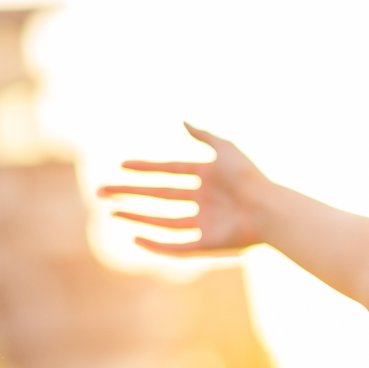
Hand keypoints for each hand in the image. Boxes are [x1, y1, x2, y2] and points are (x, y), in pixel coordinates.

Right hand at [97, 123, 272, 255]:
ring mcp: (205, 223)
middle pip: (159, 196)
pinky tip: (135, 237)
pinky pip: (176, 246)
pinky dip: (156, 244)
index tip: (121, 166)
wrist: (267, 208)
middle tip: (101, 190)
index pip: (169, 171)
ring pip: (163, 220)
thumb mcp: (226, 149)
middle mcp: (204, 201)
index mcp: (208, 178)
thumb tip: (183, 121)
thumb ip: (204, 135)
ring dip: (137, 216)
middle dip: (130, 193)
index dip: (145, 168)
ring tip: (112, 211)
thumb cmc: (249, 177)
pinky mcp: (207, 244)